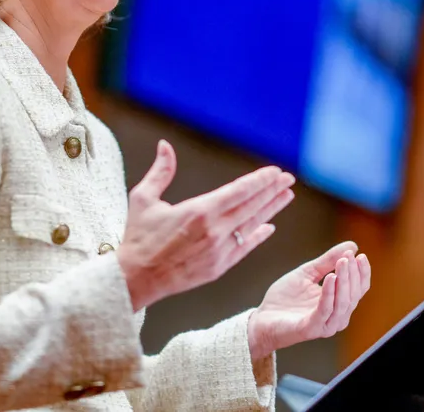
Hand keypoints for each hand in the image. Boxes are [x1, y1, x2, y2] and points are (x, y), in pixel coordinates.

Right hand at [116, 140, 295, 311]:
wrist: (135, 278)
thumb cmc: (138, 237)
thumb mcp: (144, 199)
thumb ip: (160, 171)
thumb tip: (165, 145)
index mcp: (199, 211)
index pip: (239, 191)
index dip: (259, 180)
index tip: (275, 171)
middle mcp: (214, 231)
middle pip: (251, 206)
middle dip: (272, 191)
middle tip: (288, 179)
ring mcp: (219, 250)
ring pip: (251, 226)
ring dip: (270, 210)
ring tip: (286, 197)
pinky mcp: (218, 267)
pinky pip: (244, 248)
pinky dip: (257, 236)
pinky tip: (269, 227)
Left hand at [247, 241, 370, 359]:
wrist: (263, 317)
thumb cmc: (286, 298)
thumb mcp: (308, 273)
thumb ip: (327, 261)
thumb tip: (352, 246)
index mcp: (338, 303)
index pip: (359, 289)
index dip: (362, 272)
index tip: (360, 254)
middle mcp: (337, 316)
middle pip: (353, 294)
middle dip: (352, 273)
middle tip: (349, 256)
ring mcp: (326, 324)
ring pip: (343, 303)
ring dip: (344, 281)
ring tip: (342, 262)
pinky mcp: (312, 328)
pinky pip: (325, 310)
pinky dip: (329, 293)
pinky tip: (330, 277)